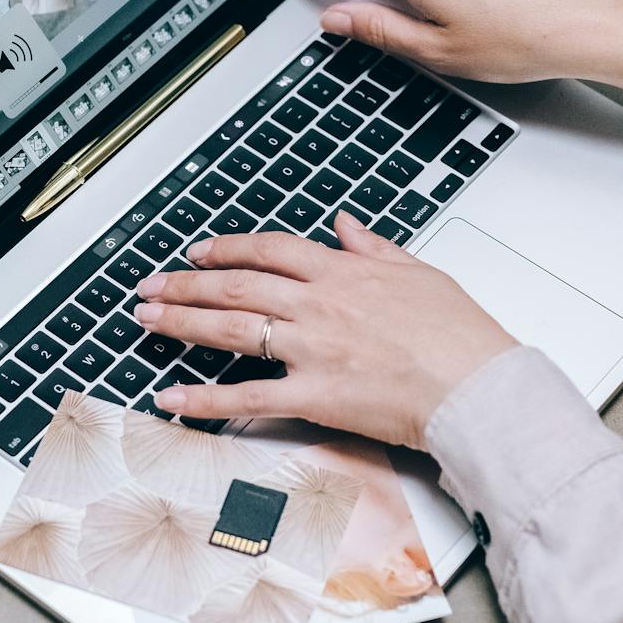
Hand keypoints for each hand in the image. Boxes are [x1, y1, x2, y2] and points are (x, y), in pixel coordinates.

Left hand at [140, 213, 515, 446]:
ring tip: (145, 322)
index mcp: (343, 272)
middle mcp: (318, 305)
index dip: (226, 249)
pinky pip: (247, 396)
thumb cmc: (460, 335)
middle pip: (235, 287)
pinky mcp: (314, 396)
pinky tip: (171, 397)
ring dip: (181, 323)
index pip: (269, 251)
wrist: (477, 385)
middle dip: (185, 285)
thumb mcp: (420, 273)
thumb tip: (346, 224)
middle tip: (150, 287)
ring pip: (231, 330)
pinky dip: (204, 398)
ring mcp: (312, 350)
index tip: (198, 253)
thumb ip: (375, 247)